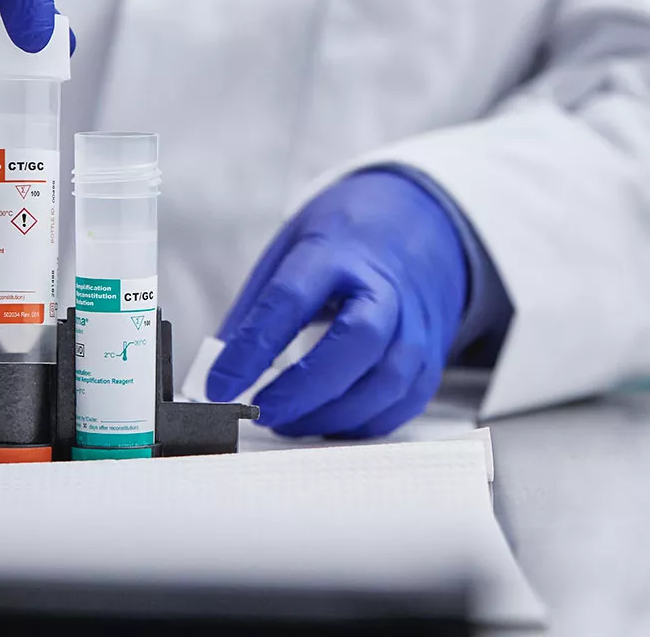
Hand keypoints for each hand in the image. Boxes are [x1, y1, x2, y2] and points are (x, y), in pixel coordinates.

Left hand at [206, 170, 467, 437]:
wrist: (420, 226)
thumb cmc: (345, 242)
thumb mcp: (291, 249)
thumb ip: (257, 307)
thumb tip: (219, 368)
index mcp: (340, 252)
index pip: (293, 299)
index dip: (253, 346)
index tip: (219, 384)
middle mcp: (387, 288)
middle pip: (358, 341)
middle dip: (305, 388)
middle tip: (261, 410)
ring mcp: (417, 324)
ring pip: (387, 381)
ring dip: (331, 415)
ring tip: (287, 422)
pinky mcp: (430, 358)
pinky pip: (401, 403)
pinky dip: (360, 423)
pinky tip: (326, 421)